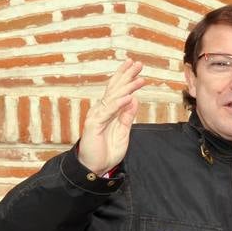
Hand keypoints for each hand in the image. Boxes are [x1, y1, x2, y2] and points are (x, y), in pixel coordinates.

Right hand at [76, 59, 145, 175]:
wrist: (95, 167)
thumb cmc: (107, 150)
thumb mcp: (123, 132)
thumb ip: (127, 116)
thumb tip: (134, 100)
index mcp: (109, 111)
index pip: (118, 91)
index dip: (126, 78)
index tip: (136, 68)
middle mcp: (101, 110)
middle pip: (114, 89)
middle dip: (126, 75)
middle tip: (137, 63)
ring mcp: (97, 116)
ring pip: (113, 98)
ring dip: (126, 87)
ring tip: (138, 78)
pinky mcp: (93, 125)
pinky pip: (108, 112)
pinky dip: (118, 104)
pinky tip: (128, 97)